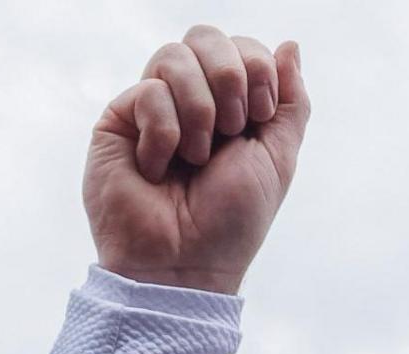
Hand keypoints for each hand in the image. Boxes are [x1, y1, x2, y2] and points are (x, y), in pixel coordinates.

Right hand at [85, 26, 308, 294]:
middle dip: (229, 77)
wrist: (186, 262)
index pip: (241, 46)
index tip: (259, 117)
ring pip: (174, 56)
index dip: (256, 70)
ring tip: (196, 156)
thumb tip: (290, 44)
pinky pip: (148, 91)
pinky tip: (160, 169)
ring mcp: (150, 107)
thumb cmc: (231, 220)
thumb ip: (291, 101)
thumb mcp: (279, 158)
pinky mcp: (117, 121)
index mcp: (230, 104)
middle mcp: (190, 99)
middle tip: (232, 130)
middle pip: (205, 36)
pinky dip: (165, 133)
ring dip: (199, 110)